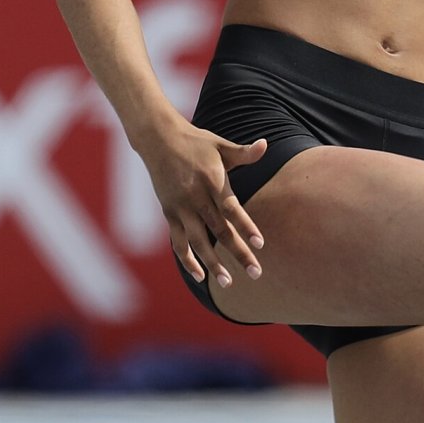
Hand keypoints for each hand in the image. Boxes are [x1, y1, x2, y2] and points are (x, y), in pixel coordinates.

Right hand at [140, 115, 267, 288]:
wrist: (158, 139)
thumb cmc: (196, 142)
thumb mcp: (220, 145)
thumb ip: (244, 153)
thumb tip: (265, 145)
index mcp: (212, 179)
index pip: (231, 208)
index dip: (245, 226)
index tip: (260, 244)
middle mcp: (195, 196)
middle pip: (219, 230)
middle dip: (238, 252)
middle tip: (256, 273)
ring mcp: (180, 207)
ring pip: (197, 242)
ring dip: (213, 263)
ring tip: (228, 283)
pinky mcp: (169, 213)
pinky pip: (178, 242)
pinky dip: (187, 260)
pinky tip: (200, 276)